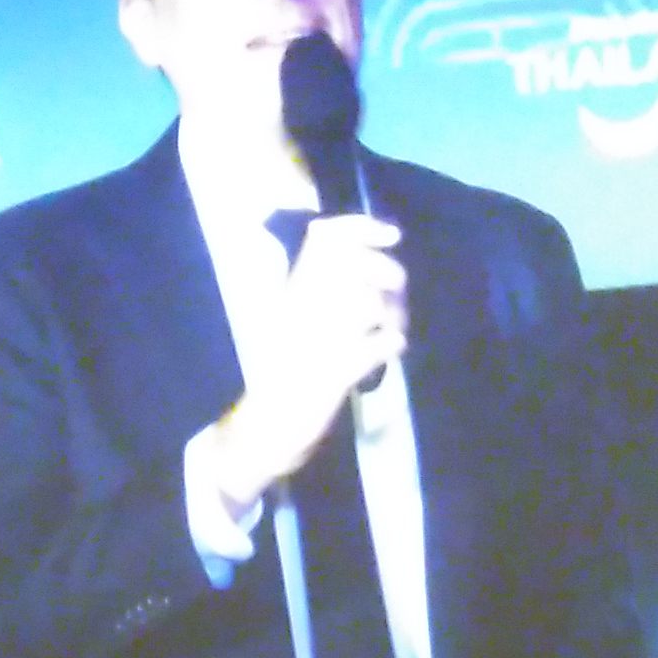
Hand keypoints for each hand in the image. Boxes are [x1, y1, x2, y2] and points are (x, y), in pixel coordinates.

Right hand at [201, 214, 405, 509]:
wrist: (261, 429)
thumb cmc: (280, 375)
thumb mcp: (294, 320)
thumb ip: (318, 288)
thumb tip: (352, 250)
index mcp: (291, 292)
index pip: (325, 239)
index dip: (362, 228)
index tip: (393, 233)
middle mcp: (301, 307)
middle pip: (354, 265)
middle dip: (386, 272)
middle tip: (396, 293)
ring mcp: (316, 338)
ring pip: (369, 303)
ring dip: (394, 313)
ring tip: (394, 329)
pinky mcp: (331, 372)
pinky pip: (376, 345)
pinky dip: (390, 344)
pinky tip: (390, 351)